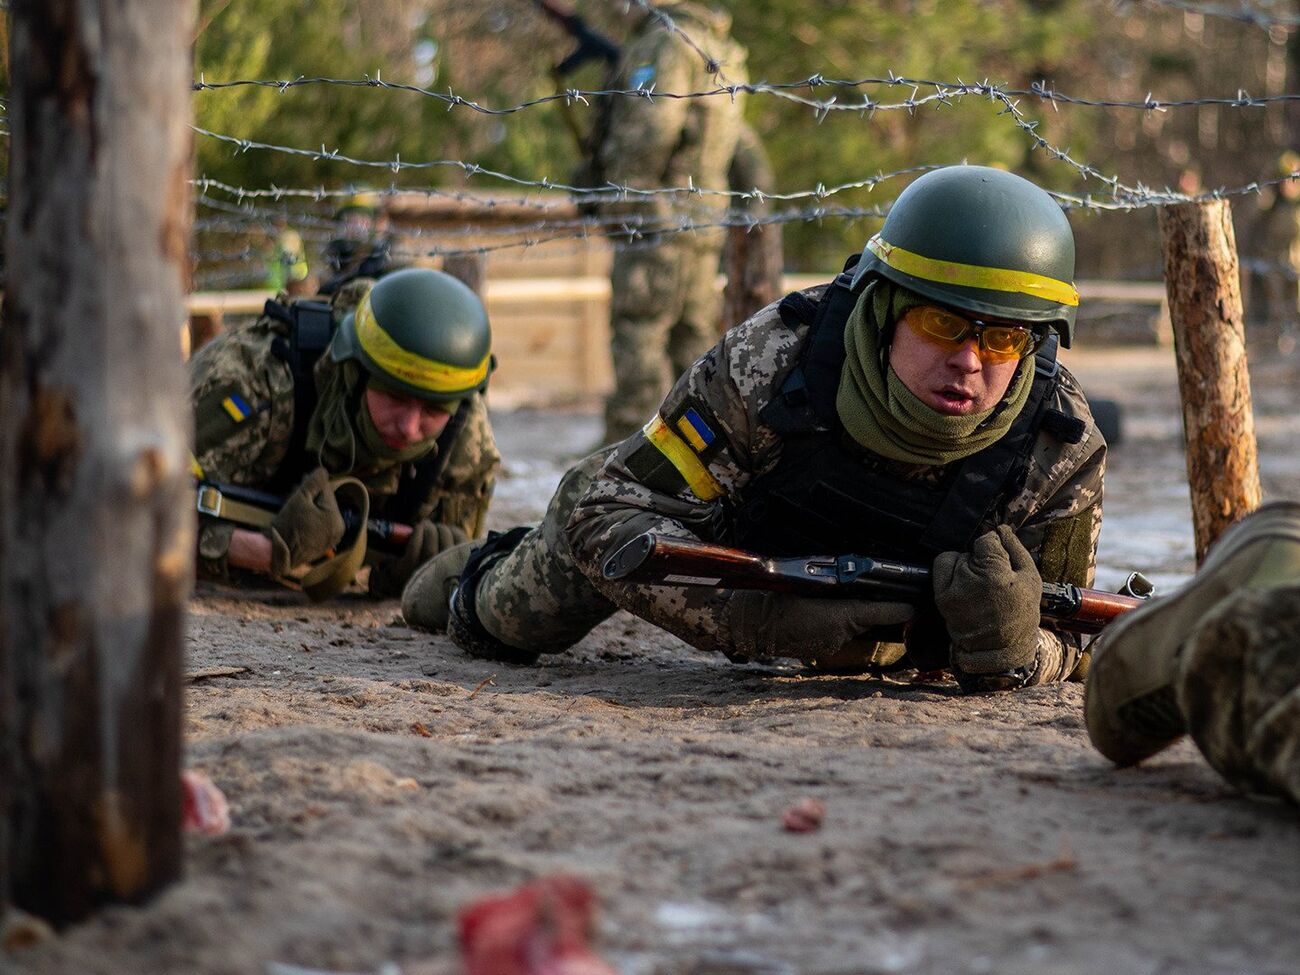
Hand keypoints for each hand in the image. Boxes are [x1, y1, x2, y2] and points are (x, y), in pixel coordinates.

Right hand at [269, 468, 345, 577]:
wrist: (276, 553)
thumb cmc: (288, 525)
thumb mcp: (300, 499)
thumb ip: (313, 483)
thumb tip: (324, 471)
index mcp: (336, 518)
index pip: (327, 492)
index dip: (312, 485)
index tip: (299, 483)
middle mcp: (339, 530)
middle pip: (325, 504)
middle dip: (310, 496)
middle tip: (294, 493)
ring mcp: (331, 539)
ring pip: (321, 514)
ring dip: (309, 507)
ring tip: (294, 506)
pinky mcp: (322, 545)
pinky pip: (318, 526)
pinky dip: (309, 519)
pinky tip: (297, 518)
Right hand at [368, 520, 468, 597]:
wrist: (441, 596)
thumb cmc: (413, 577)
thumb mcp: (395, 572)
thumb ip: (387, 561)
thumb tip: (372, 547)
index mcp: (412, 575)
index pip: (415, 550)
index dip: (418, 534)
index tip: (419, 526)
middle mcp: (430, 573)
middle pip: (431, 543)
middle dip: (429, 529)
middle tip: (428, 526)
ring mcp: (449, 569)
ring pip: (446, 538)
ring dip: (441, 529)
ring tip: (437, 529)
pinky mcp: (464, 563)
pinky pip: (459, 540)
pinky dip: (455, 532)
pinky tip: (449, 532)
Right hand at [728, 590, 913, 661]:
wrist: (746, 624)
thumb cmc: (773, 599)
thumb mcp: (805, 582)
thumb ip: (835, 582)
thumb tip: (856, 578)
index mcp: (839, 618)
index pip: (878, 612)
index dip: (899, 608)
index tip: (915, 605)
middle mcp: (838, 637)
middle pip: (866, 620)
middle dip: (873, 609)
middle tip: (881, 594)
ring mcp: (828, 647)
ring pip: (850, 628)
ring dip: (850, 617)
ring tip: (839, 601)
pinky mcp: (818, 652)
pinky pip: (835, 636)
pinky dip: (834, 625)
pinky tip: (819, 614)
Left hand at [933, 525, 1041, 676]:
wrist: (1000, 649)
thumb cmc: (1020, 614)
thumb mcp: (1031, 579)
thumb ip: (1016, 549)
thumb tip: (1002, 528)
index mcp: (996, 574)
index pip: (986, 540)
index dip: (995, 547)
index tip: (1001, 560)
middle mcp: (970, 579)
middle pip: (972, 550)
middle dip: (983, 559)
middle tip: (994, 579)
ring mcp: (953, 589)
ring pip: (956, 557)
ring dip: (966, 564)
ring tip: (979, 583)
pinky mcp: (941, 598)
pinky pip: (940, 568)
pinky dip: (950, 570)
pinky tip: (963, 583)